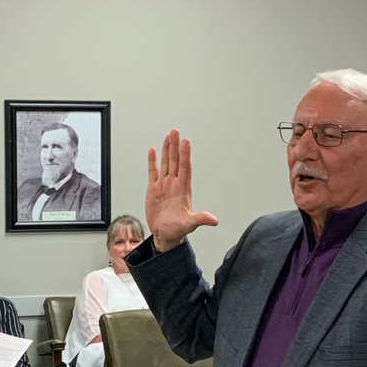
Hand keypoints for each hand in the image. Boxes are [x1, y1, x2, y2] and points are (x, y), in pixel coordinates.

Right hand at [145, 130, 218, 251]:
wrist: (164, 235)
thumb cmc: (177, 230)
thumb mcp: (189, 224)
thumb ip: (201, 219)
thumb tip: (214, 220)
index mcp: (183, 189)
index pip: (184, 167)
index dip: (185, 154)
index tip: (186, 142)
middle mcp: (174, 184)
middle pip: (175, 161)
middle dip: (175, 146)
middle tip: (176, 131)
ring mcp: (164, 185)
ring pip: (166, 163)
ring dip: (166, 150)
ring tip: (168, 136)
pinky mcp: (154, 189)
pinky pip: (153, 172)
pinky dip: (152, 161)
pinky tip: (153, 151)